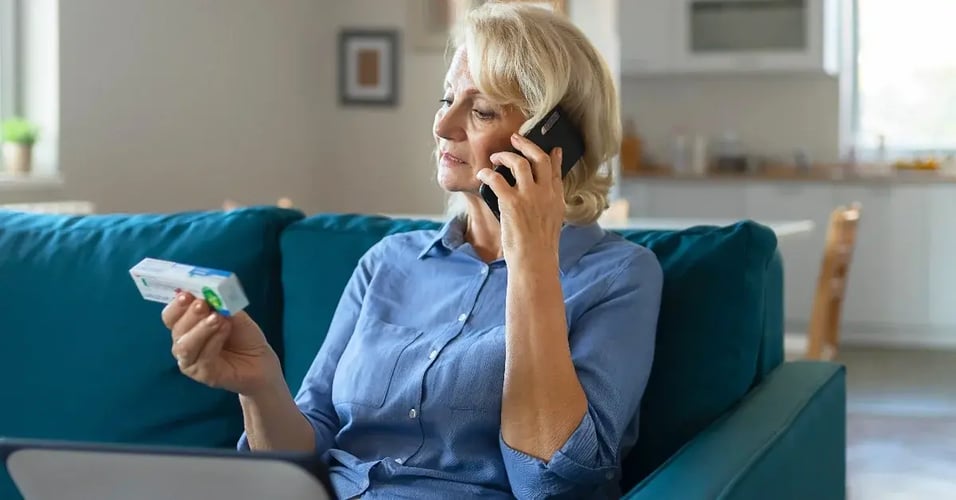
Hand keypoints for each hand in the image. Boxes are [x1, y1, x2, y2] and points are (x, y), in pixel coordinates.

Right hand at [162, 293, 281, 396]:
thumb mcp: (232, 313)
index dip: (176, 305)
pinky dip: (214, 341)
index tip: (187, 294)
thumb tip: (206, 292)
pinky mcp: (202, 374)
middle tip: (203, 304)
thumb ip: (219, 304)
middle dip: (190, 314)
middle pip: (176, 328)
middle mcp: (184, 342)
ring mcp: (191, 360)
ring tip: (218, 318)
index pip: (171, 315)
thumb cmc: (243, 336)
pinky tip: (225, 330)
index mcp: (187, 325)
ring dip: (201, 328)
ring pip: (185, 345)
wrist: (260, 360)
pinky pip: (202, 358)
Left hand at [477, 133, 564, 265]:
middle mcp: (545, 193)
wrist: (534, 262)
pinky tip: (482, 175)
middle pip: (539, 158)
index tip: (552, 148)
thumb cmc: (539, 248)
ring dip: (504, 156)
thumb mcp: (551, 223)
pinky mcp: (511, 203)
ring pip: (519, 162)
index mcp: (556, 198)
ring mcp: (529, 196)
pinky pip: (496, 179)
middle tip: (515, 139)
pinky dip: (487, 174)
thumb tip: (541, 196)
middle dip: (526, 144)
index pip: (556, 170)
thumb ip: (548, 205)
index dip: (553, 156)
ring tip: (495, 157)